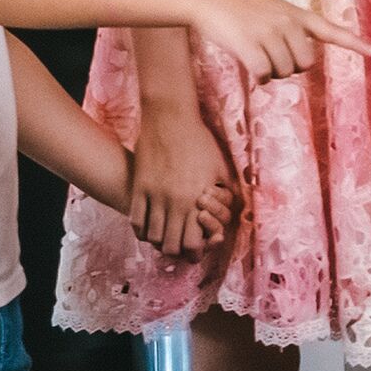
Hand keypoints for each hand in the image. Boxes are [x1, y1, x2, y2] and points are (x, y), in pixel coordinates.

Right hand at [129, 113, 235, 258]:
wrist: (171, 118)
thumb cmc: (200, 141)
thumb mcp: (221, 168)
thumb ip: (226, 192)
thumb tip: (234, 211)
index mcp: (197, 200)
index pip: (193, 244)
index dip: (196, 253)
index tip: (198, 250)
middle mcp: (174, 202)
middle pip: (171, 246)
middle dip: (178, 253)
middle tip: (181, 249)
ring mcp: (154, 195)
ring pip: (152, 236)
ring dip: (160, 242)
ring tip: (166, 239)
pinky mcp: (139, 187)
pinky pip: (136, 221)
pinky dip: (142, 231)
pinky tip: (149, 230)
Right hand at [182, 0, 366, 83]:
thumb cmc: (236, 5)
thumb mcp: (271, 8)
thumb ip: (290, 30)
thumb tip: (298, 64)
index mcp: (295, 14)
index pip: (330, 29)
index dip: (353, 43)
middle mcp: (287, 22)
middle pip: (305, 65)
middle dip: (290, 68)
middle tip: (269, 55)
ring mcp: (269, 32)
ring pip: (284, 72)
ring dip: (271, 72)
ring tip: (254, 53)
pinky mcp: (250, 44)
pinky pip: (264, 74)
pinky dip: (258, 77)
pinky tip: (248, 66)